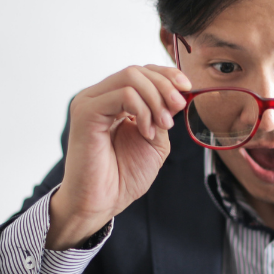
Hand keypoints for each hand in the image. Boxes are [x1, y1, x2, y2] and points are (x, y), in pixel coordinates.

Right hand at [47, 65, 190, 249]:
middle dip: (165, 86)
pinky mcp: (86, 112)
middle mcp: (98, 97)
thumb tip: (177, 93)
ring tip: (163, 125)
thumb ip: (162, 114)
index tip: (187, 88)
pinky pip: (123, 95)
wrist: (103, 202)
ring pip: (131, 77)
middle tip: (178, 108)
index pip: (141, 72)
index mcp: (113, 101)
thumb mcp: (155, 140)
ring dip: (156, 99)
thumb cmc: (123, 176)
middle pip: (137, 71)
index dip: (166, 75)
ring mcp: (90, 102)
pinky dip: (143, 110)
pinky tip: (147, 131)